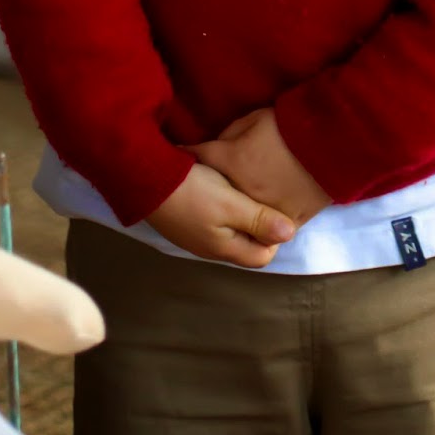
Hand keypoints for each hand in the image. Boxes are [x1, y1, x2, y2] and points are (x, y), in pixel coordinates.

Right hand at [145, 161, 295, 268]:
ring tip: (247, 187)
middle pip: (248, 243)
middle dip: (260, 222)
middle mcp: (211, 246)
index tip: (275, 207)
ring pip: (233, 229)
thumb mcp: (229, 204)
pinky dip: (226, 204)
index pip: (264, 255)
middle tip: (265, 194)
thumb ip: (260, 219)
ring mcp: (197, 233)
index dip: (274, 234)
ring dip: (243, 211)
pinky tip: (225, 184)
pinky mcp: (188, 218)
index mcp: (224, 247)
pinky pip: (217, 218)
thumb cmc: (190, 191)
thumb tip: (291, 234)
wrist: (143, 178)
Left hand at [192, 108, 331, 227]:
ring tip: (228, 209)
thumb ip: (229, 136)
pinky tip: (261, 220)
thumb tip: (216, 148)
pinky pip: (270, 231)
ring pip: (240, 221)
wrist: (334, 144)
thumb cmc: (292, 126)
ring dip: (233, 214)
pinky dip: (264, 225)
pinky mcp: (289, 222)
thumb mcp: (255, 119)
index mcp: (232, 162)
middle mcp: (242, 192)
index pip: (197, 156)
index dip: (185, 152)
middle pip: (215, 196)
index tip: (177, 152)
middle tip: (199, 186)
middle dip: (206, 189)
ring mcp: (265, 211)